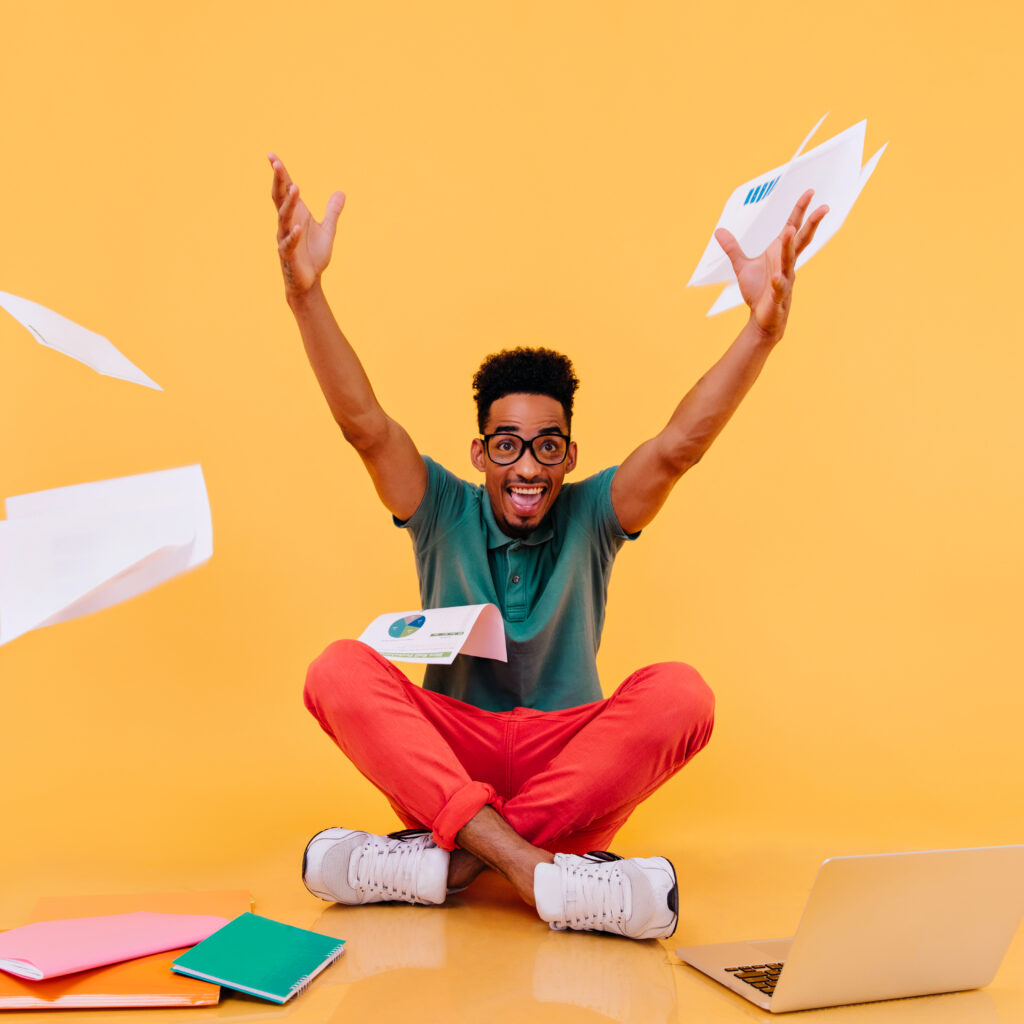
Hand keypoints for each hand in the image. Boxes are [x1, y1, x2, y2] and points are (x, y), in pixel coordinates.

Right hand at [269, 153, 345, 296]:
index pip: (284, 191)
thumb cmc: (314, 255)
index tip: (272, 156)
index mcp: (295, 215)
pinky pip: (288, 243)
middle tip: (276, 163)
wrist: (309, 282)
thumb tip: (341, 192)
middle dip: (278, 181)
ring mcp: (285, 238)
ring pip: (284, 217)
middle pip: (279, 198)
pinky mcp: (288, 255)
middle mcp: (286, 224)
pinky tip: (298, 227)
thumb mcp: (328, 230)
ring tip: (295, 188)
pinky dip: (293, 235)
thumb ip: (332, 212)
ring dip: (289, 203)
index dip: (280, 174)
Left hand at [714, 190, 827, 338]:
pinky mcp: (778, 296)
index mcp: (779, 253)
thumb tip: (718, 231)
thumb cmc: (758, 291)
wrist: (763, 318)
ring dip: (789, 246)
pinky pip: (779, 288)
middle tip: (823, 207)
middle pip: (800, 240)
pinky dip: (779, 282)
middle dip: (811, 224)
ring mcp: (784, 279)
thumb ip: (732, 248)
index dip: (800, 210)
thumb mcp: (742, 266)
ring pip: (789, 260)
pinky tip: (777, 277)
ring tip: (789, 230)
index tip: (810, 192)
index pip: (792, 227)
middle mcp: (786, 263)